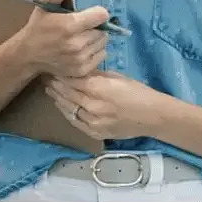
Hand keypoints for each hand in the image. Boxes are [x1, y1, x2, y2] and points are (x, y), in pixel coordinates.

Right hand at [4, 0, 108, 77]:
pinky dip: (96, 51)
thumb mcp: (44, 6)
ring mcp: (81, 58)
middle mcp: (78, 43)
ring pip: (103, 43)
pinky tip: (83, 48)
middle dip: (96, 26)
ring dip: (96, 39)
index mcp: (70, 25)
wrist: (28, 54)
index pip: (101, 15)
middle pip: (103, 30)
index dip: (97, 13)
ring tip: (83, 37)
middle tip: (84, 26)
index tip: (90, 14)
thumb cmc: (38, 27)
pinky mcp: (82, 69)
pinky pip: (101, 56)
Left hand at [45, 71, 170, 140]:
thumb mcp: (116, 77)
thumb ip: (95, 75)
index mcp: (98, 89)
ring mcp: (93, 122)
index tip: (54, 68)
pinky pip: (75, 122)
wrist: (153, 117)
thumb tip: (78, 70)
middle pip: (67, 94)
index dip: (61, 75)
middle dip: (56, 86)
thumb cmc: (138, 92)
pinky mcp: (95, 133)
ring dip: (58, 99)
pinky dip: (67, 113)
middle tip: (47, 79)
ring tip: (51, 91)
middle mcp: (92, 106)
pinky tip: (62, 106)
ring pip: (68, 109)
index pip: (71, 80)